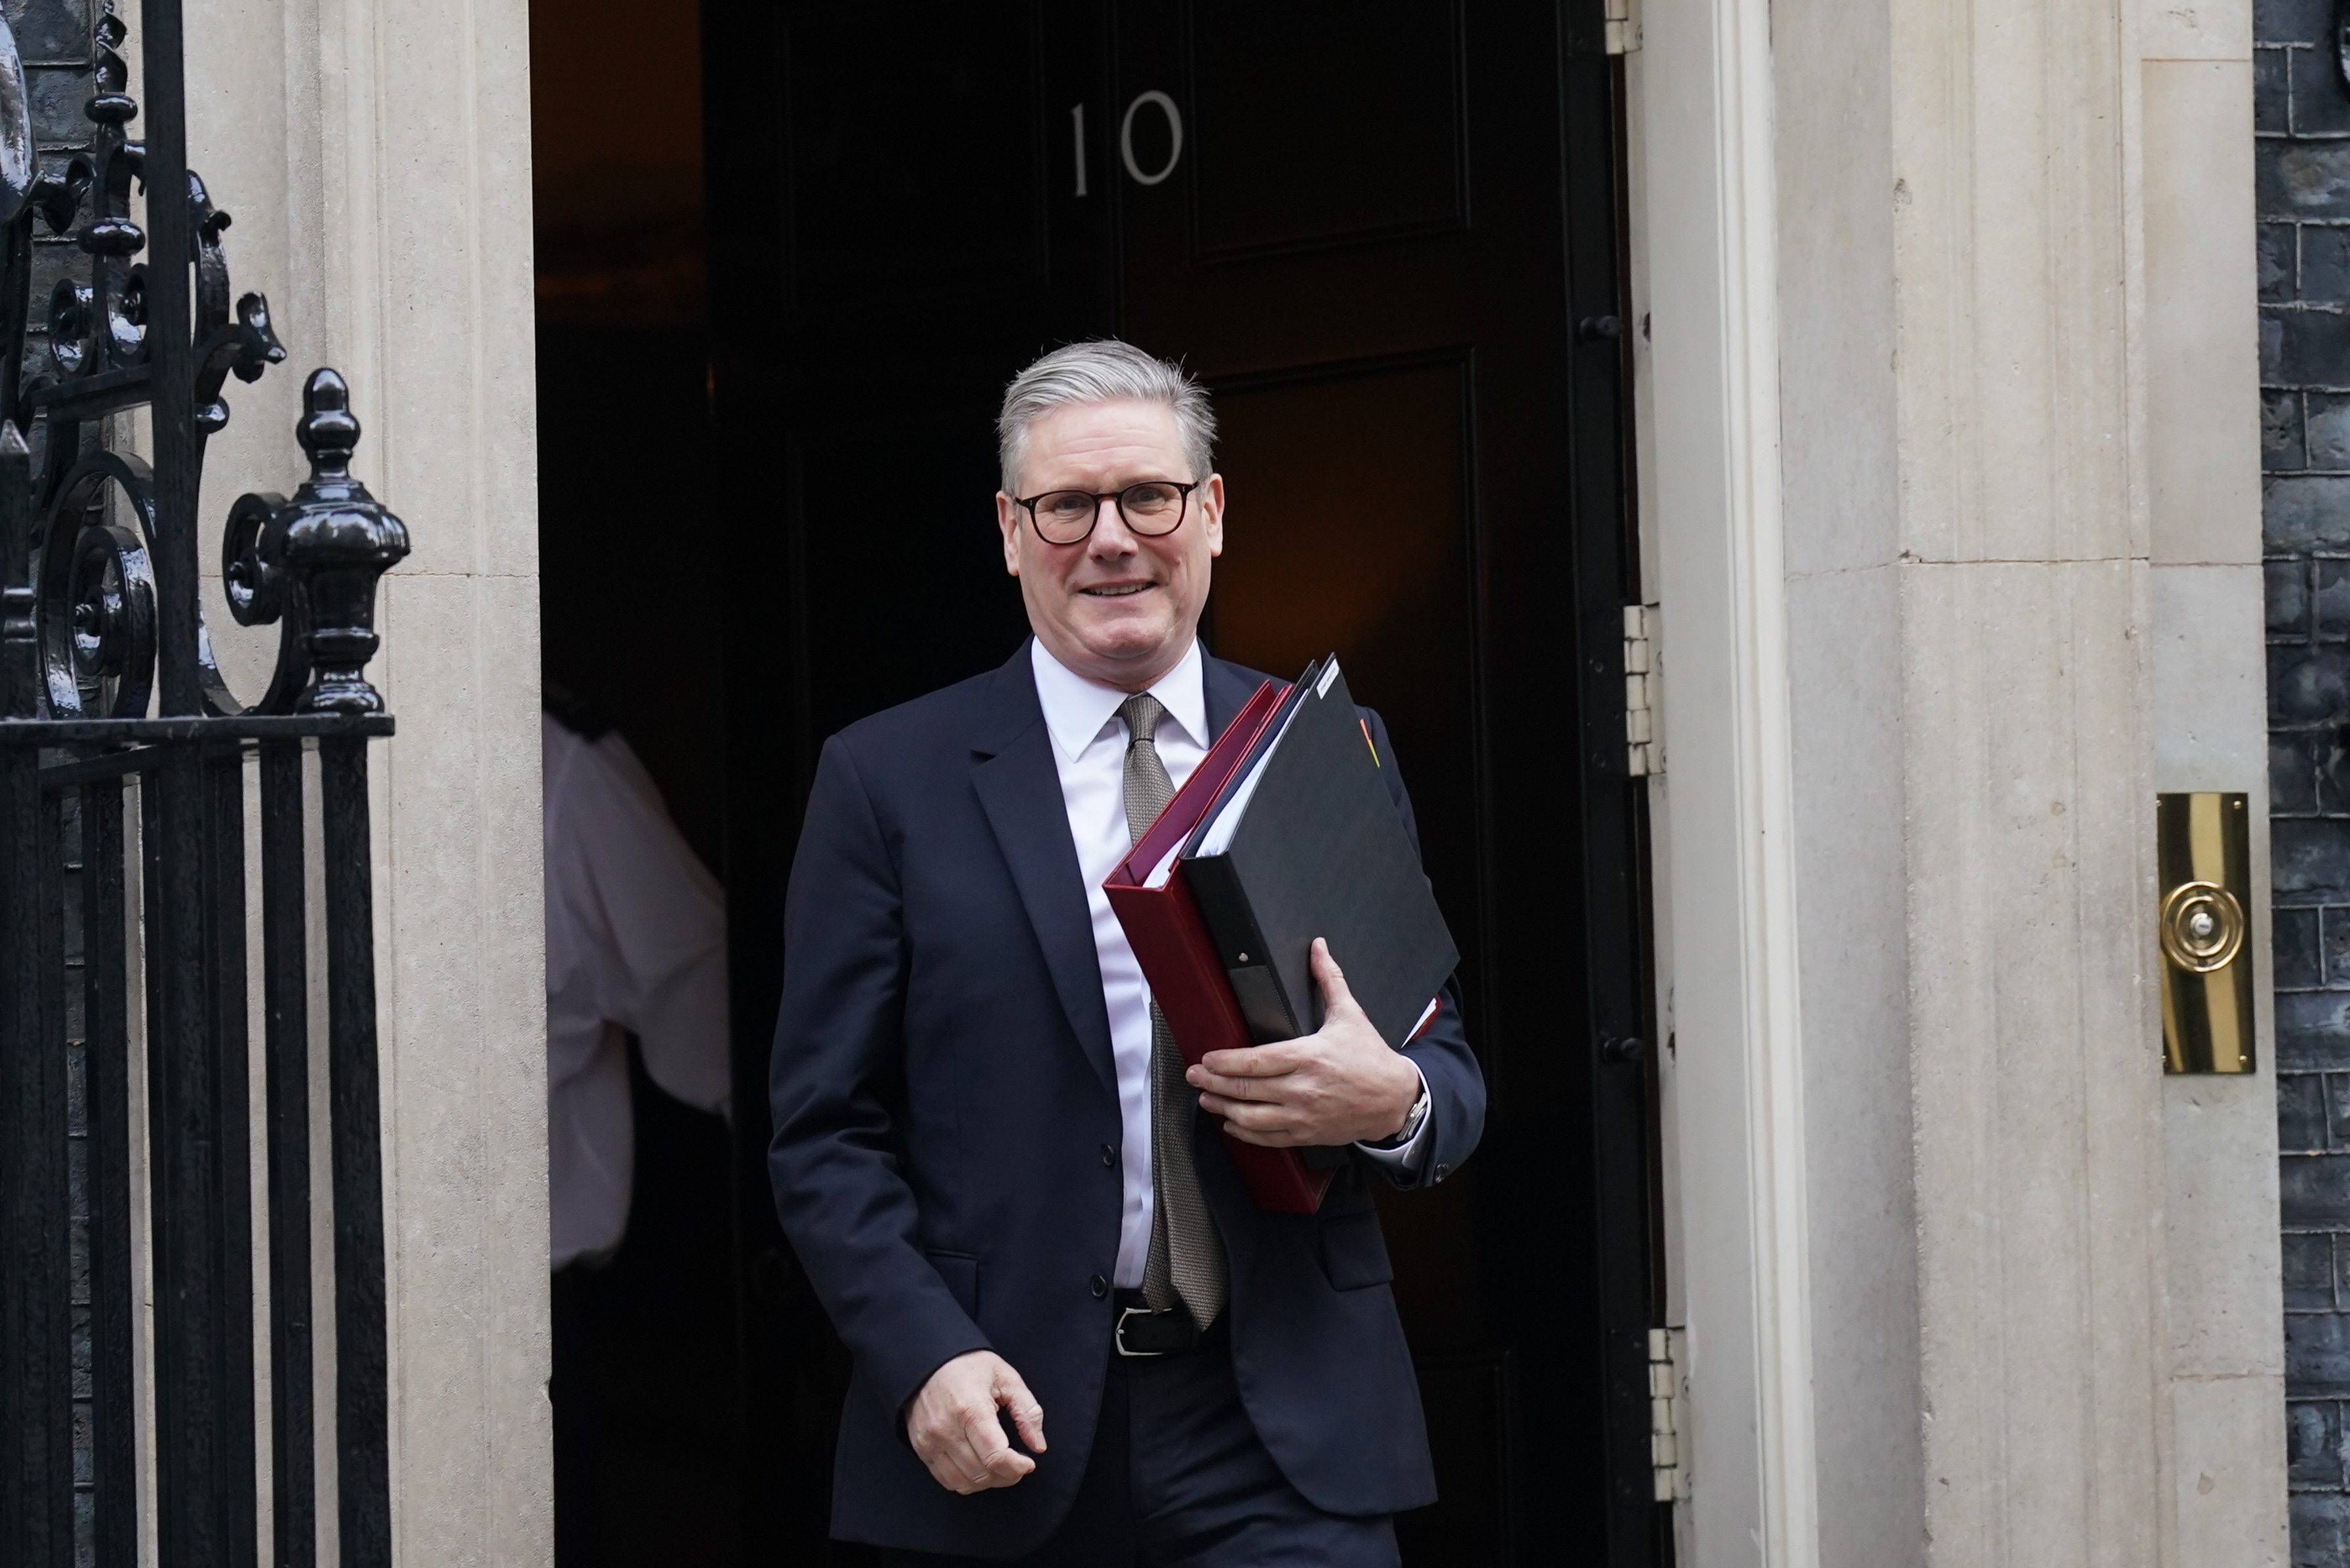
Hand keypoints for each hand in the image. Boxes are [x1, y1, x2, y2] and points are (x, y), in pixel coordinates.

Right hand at [905, 1350, 1045, 1493]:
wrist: (928, 1360)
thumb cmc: (969, 1366)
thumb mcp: (1006, 1378)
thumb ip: (1027, 1411)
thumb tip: (1038, 1445)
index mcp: (970, 1409)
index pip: (995, 1456)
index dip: (1017, 1467)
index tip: (1028, 1463)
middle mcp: (946, 1429)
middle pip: (982, 1473)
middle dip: (1007, 1475)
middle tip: (1018, 1464)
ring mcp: (930, 1441)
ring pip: (964, 1483)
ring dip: (988, 1482)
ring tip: (1000, 1467)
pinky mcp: (921, 1448)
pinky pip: (946, 1480)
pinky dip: (967, 1482)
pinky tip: (979, 1468)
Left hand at [1187, 938, 1422, 1146]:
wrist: (1394, 1099)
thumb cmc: (1370, 1057)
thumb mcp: (1350, 1015)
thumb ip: (1329, 979)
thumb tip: (1318, 947)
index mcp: (1309, 1056)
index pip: (1255, 1061)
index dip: (1226, 1062)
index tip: (1208, 1057)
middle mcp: (1302, 1089)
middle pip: (1246, 1089)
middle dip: (1213, 1083)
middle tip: (1193, 1075)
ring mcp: (1303, 1115)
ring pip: (1252, 1118)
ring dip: (1223, 1109)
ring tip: (1206, 1100)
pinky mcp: (1307, 1133)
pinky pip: (1268, 1138)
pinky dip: (1245, 1133)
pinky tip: (1232, 1124)